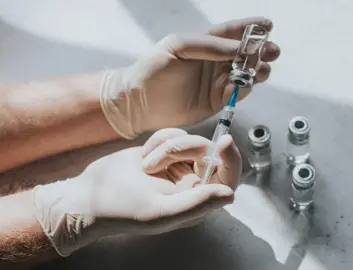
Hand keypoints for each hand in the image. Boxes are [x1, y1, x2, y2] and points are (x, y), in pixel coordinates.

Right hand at [32, 128, 241, 256]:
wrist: (88, 195)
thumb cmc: (121, 210)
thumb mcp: (159, 212)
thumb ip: (196, 203)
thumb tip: (230, 194)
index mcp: (197, 201)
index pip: (228, 178)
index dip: (231, 159)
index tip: (224, 141)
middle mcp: (192, 184)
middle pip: (208, 152)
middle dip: (183, 149)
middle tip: (152, 163)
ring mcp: (179, 166)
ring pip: (190, 140)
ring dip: (166, 146)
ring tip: (144, 165)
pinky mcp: (165, 152)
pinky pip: (174, 134)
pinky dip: (158, 139)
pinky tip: (142, 156)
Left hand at [100, 17, 280, 138]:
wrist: (139, 102)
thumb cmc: (153, 68)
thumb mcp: (178, 46)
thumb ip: (209, 45)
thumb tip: (238, 47)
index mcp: (205, 44)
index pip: (232, 32)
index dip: (251, 28)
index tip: (268, 25)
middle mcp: (215, 62)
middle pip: (245, 54)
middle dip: (262, 51)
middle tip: (272, 51)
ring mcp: (217, 82)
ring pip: (246, 73)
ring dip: (257, 70)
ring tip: (262, 69)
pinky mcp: (217, 101)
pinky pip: (238, 93)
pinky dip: (245, 88)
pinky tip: (245, 84)